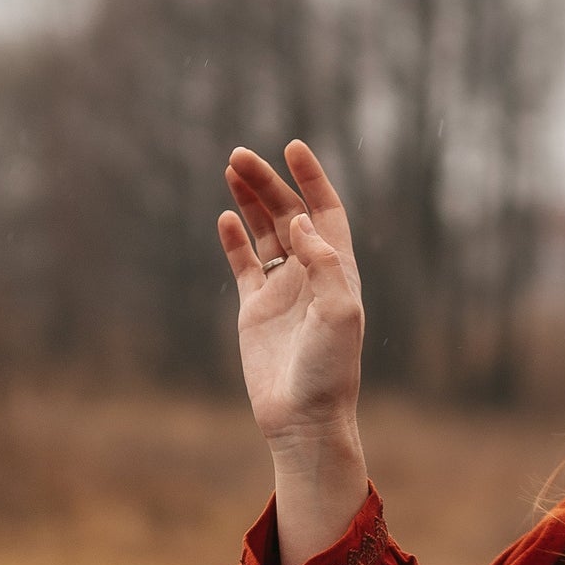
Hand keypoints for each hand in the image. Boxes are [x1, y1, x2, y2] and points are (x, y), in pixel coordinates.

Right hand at [218, 140, 364, 447]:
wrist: (304, 417)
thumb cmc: (330, 371)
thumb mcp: (339, 314)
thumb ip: (323, 263)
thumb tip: (300, 220)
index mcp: (338, 272)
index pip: (326, 212)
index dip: (312, 178)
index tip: (293, 147)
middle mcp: (312, 276)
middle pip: (289, 214)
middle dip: (268, 183)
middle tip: (239, 155)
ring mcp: (283, 291)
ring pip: (265, 233)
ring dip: (250, 201)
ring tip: (231, 169)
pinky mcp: (256, 310)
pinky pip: (245, 264)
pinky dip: (234, 239)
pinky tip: (225, 215)